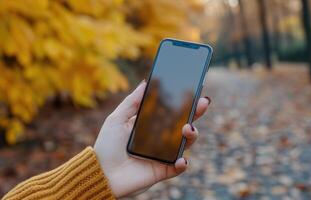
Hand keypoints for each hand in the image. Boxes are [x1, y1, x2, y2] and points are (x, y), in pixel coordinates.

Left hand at [94, 81, 209, 197]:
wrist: (101, 174)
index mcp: (151, 125)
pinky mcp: (163, 170)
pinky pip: (178, 167)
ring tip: (188, 128)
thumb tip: (146, 82)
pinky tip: (181, 159)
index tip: (194, 88)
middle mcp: (160, 138)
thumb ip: (132, 101)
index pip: (171, 111)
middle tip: (203, 102)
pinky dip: (182, 164)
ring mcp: (163, 154)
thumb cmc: (106, 146)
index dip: (183, 101)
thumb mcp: (117, 118)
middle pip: (183, 123)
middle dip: (196, 112)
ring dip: (192, 135)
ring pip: (185, 143)